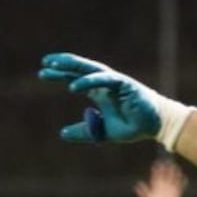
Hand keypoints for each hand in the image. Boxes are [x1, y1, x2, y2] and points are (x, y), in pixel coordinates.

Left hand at [38, 53, 196, 149]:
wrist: (154, 127)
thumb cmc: (131, 126)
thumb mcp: (101, 131)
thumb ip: (83, 131)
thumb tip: (62, 133)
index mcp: (98, 92)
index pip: (75, 78)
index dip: (60, 74)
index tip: (43, 73)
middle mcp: (104, 83)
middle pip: (80, 69)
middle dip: (63, 65)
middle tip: (45, 63)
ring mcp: (114, 82)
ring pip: (90, 69)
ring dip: (72, 66)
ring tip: (55, 65)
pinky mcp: (124, 84)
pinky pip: (104, 80)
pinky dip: (89, 81)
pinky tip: (74, 86)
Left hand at [136, 160, 185, 196]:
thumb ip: (143, 193)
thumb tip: (137, 185)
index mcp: (155, 186)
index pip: (156, 175)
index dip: (157, 169)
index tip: (157, 163)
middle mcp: (162, 186)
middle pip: (165, 175)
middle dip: (166, 168)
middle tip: (168, 161)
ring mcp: (169, 189)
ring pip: (172, 179)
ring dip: (174, 173)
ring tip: (176, 167)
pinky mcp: (176, 194)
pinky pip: (179, 186)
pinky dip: (182, 182)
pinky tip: (184, 177)